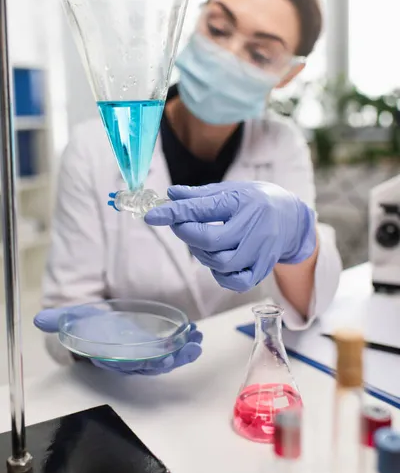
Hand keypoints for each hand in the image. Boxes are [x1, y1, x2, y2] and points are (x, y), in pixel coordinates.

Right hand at [34, 306, 202, 374]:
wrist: (97, 327)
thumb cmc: (87, 326)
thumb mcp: (74, 319)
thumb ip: (59, 320)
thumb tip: (38, 320)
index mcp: (110, 356)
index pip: (126, 364)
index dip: (145, 362)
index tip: (161, 357)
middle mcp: (129, 359)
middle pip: (152, 365)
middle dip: (172, 358)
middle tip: (190, 348)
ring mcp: (144, 354)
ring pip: (165, 360)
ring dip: (183, 353)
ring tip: (198, 341)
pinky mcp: (154, 346)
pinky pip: (171, 350)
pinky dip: (185, 344)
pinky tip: (196, 333)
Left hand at [145, 181, 315, 292]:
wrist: (292, 218)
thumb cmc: (256, 201)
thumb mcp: (231, 190)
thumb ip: (200, 196)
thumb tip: (171, 195)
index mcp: (243, 202)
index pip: (204, 209)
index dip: (175, 213)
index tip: (151, 215)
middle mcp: (254, 227)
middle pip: (212, 240)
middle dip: (188, 235)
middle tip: (181, 226)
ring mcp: (260, 251)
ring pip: (221, 263)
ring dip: (203, 255)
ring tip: (202, 242)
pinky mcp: (262, 269)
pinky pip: (235, 281)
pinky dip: (220, 274)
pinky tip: (218, 260)